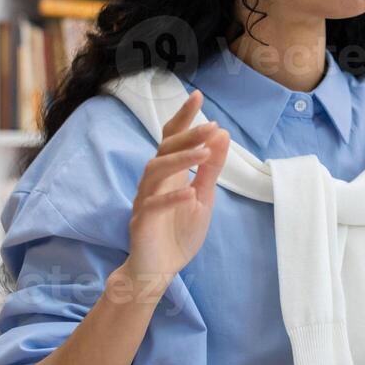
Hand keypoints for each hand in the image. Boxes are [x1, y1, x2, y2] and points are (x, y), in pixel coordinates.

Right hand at [120, 90, 229, 297]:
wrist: (158, 269)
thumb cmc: (178, 231)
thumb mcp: (203, 196)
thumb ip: (211, 167)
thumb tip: (223, 133)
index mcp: (170, 173)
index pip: (172, 137)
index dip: (184, 116)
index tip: (199, 95)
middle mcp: (154, 181)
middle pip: (164, 148)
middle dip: (187, 135)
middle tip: (211, 126)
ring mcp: (144, 200)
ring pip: (155, 171)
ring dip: (180, 160)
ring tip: (204, 154)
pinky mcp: (141, 222)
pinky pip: (153, 205)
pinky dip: (172, 198)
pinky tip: (190, 194)